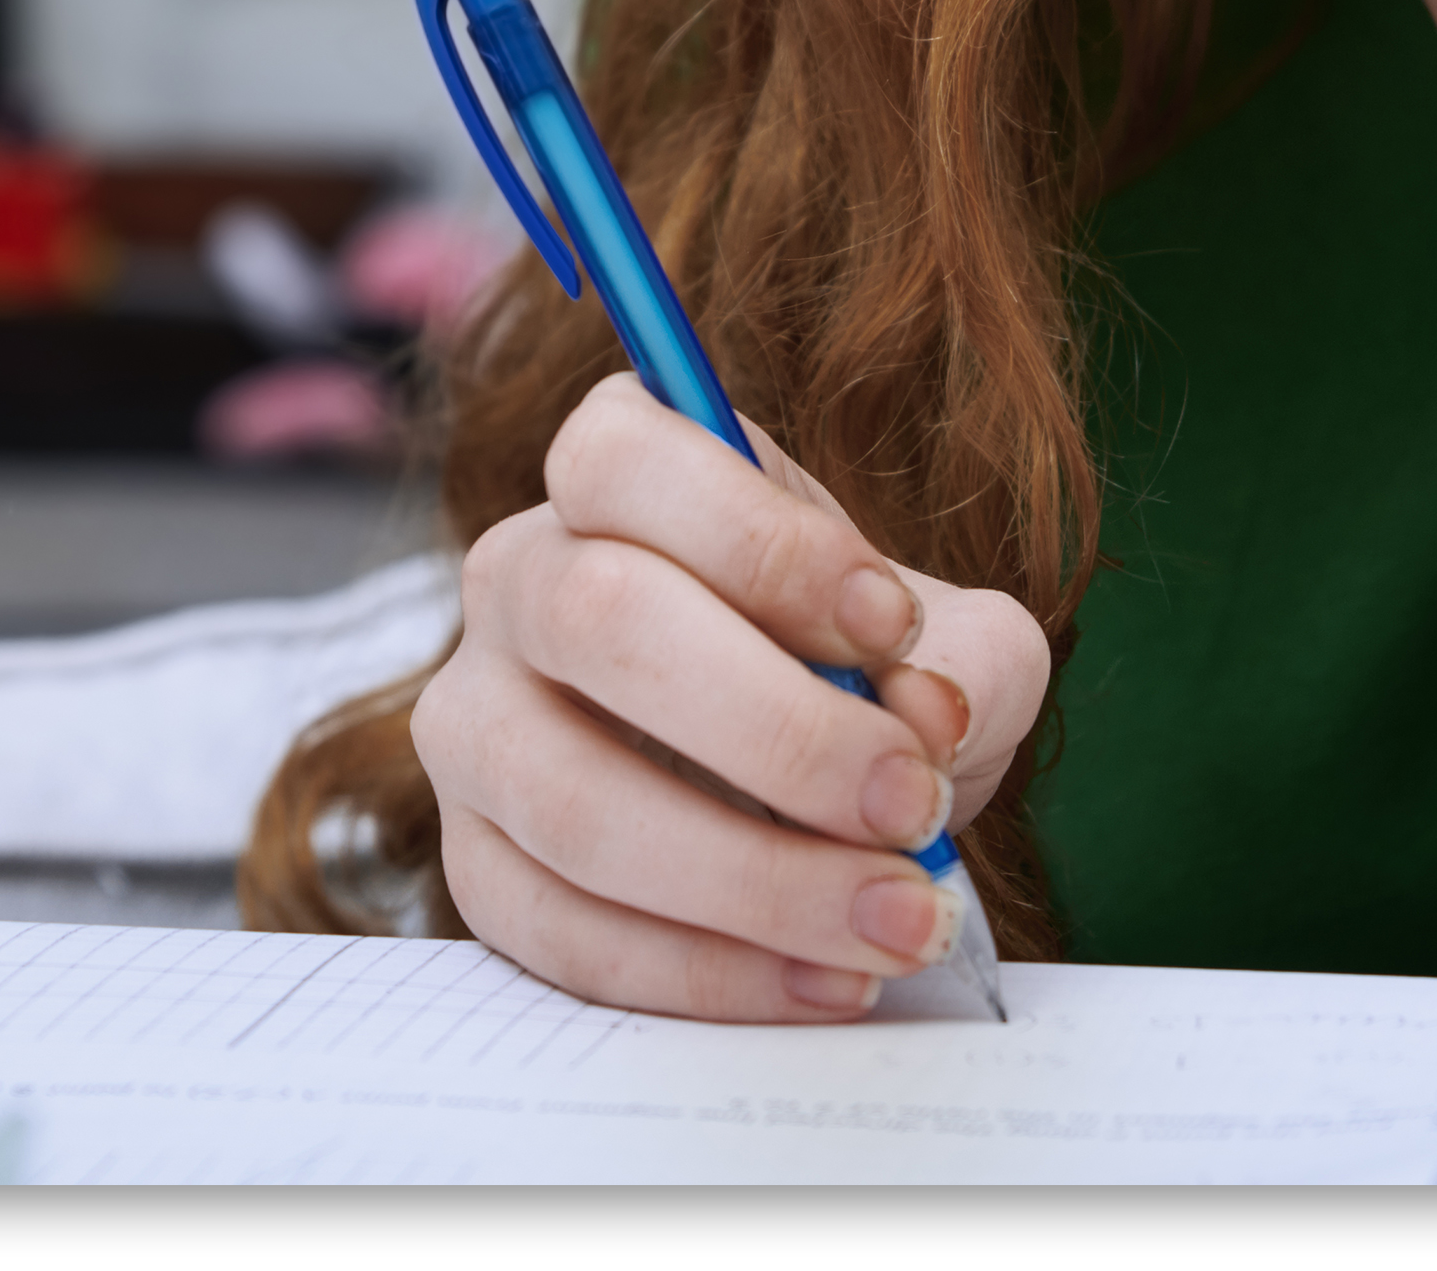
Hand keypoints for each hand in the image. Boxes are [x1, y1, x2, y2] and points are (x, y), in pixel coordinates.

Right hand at [414, 371, 1050, 1018]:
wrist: (795, 781)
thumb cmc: (848, 674)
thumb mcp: (939, 633)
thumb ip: (965, 655)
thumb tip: (929, 712)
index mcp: (606, 471)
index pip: (626, 460)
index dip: (757, 538)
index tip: (893, 622)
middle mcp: (515, 577)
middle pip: (598, 618)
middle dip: (776, 729)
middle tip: (912, 802)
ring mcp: (470, 723)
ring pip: (568, 798)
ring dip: (753, 878)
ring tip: (896, 917)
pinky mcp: (473, 861)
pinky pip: (558, 931)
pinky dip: (707, 972)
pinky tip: (824, 974)